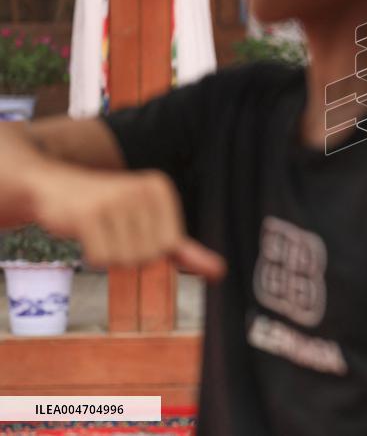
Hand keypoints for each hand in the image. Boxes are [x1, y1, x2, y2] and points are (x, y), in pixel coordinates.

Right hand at [31, 167, 225, 280]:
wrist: (53, 187)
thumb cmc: (107, 209)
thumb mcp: (149, 224)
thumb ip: (184, 249)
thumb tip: (220, 272)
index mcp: (160, 190)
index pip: (168, 246)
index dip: (147, 248)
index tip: (130, 228)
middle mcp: (141, 190)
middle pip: (148, 255)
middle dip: (127, 254)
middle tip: (111, 231)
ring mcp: (114, 201)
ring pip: (125, 260)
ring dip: (109, 256)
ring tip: (99, 231)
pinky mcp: (88, 215)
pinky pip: (102, 260)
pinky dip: (92, 256)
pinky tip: (85, 233)